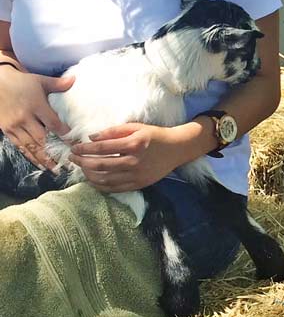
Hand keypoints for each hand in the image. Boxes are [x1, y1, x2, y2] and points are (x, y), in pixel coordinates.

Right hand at [0, 68, 73, 168]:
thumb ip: (58, 84)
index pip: (53, 124)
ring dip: (43, 158)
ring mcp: (15, 126)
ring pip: (30, 146)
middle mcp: (25, 118)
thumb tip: (75, 80)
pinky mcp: (7, 130)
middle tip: (67, 163)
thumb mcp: (40, 81)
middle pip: (42, 139)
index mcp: (36, 106)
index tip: (75, 144)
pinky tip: (38, 163)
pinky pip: (20, 146)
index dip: (65, 135)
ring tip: (54, 169)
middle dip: (54, 152)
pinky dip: (30, 156)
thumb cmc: (20, 82)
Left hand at [68, 123, 186, 192]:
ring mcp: (137, 175)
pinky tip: (93, 180)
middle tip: (72, 158)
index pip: (102, 148)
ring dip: (89, 174)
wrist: (177, 148)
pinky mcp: (139, 184)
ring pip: (105, 179)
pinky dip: (100, 185)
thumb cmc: (156, 135)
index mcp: (134, 144)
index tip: (74, 147)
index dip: (84, 148)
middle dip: (82, 161)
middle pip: (100, 164)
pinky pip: (115, 188)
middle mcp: (135, 161)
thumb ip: (113, 131)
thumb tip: (91, 137)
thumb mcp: (136, 127)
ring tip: (81, 168)